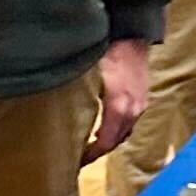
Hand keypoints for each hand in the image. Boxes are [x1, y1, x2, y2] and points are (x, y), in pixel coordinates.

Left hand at [87, 38, 150, 163]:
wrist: (133, 34)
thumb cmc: (108, 51)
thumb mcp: (88, 73)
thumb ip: (77, 94)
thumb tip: (54, 109)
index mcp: (118, 106)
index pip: (105, 141)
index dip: (92, 154)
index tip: (78, 161)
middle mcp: (132, 110)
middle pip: (116, 140)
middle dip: (100, 150)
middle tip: (81, 156)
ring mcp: (139, 105)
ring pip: (124, 132)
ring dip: (109, 140)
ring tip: (91, 144)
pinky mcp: (142, 99)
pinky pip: (130, 122)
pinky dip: (117, 129)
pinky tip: (105, 125)